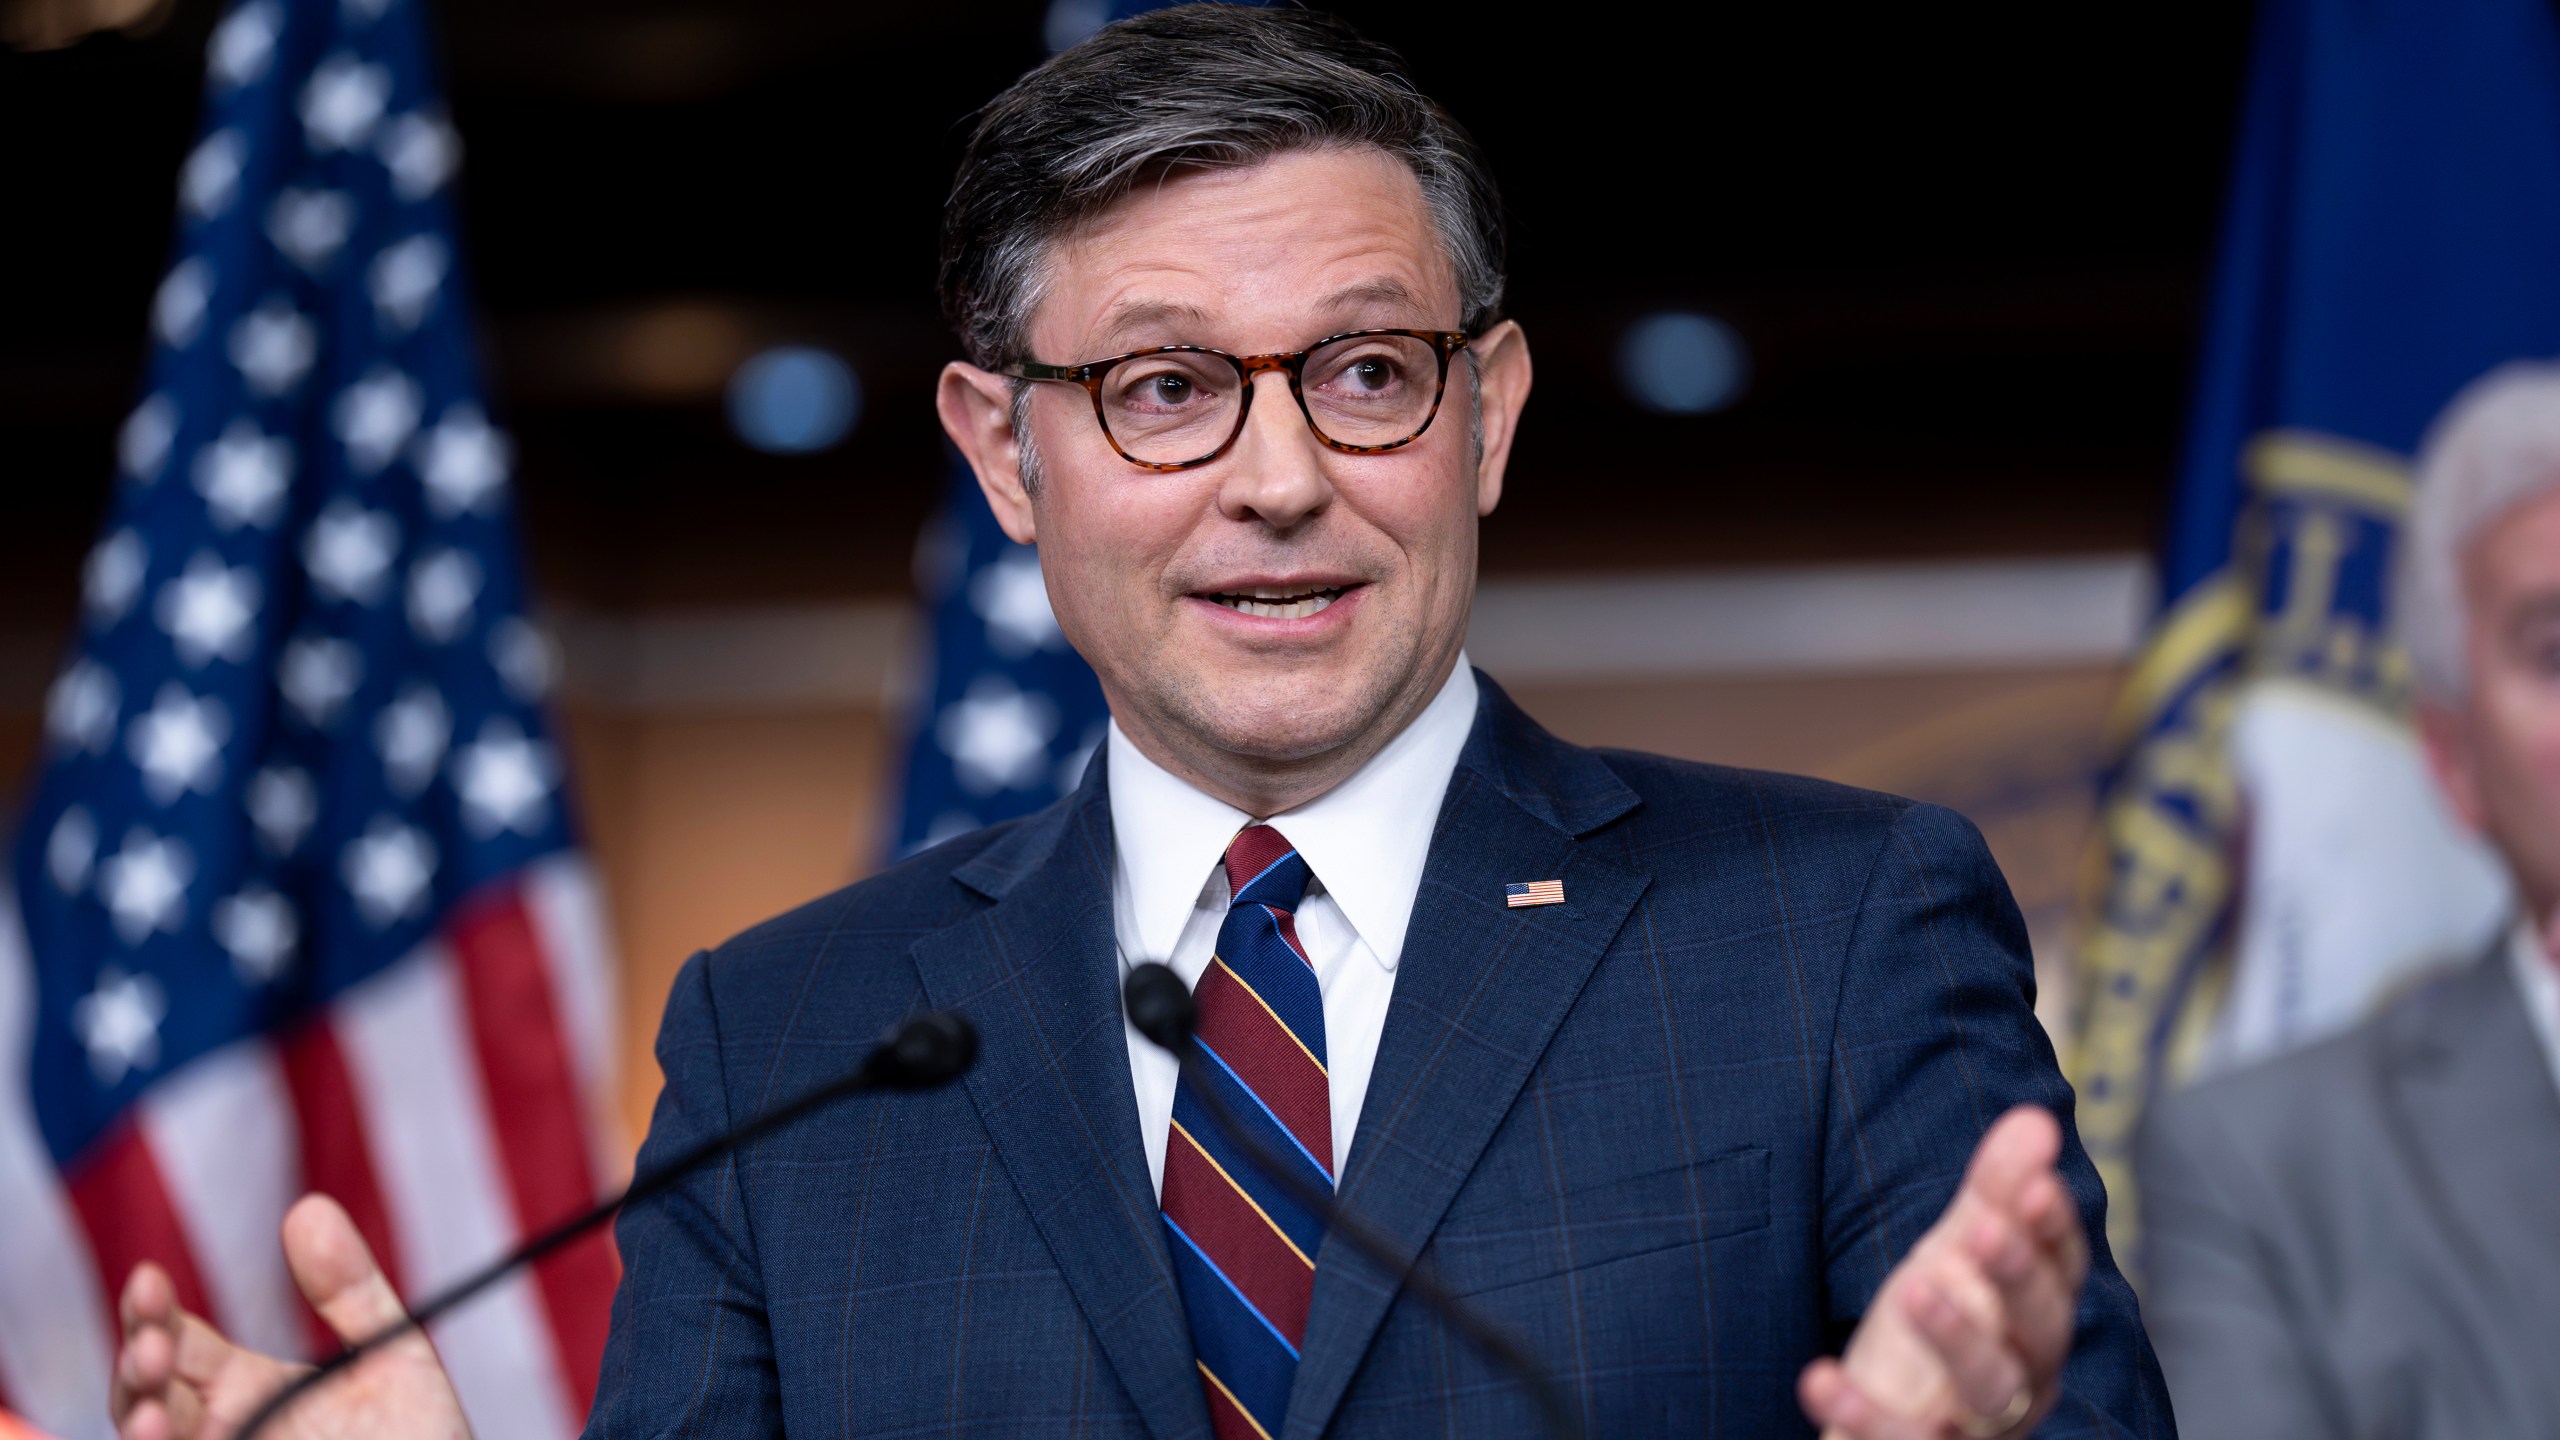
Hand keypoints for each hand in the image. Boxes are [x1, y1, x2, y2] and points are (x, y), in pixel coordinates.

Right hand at [111, 1194, 470, 1439]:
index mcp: (242, 1386)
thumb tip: (308, 1208)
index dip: (152, 1310)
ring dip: (137, 1420)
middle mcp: (221, 1427)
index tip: (149, 1277)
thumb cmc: (419, 1437)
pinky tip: (163, 1437)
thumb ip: (350, 1288)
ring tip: (149, 1403)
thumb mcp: (391, 1352)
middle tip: (151, 1341)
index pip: (175, 1341)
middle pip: (145, 1392)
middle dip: (136, 1361)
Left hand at [1796, 1106, 2088, 1439]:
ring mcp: (1974, 1422)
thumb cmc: (1938, 1325)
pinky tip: (1819, 1377)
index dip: (2053, 1230)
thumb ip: (1994, 1192)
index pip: (2063, 1271)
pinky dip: (1862, 1416)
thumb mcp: (1956, 1253)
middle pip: (2042, 1330)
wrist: (1886, 1415)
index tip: (2037, 1185)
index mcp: (2036, 1317)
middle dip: (2018, 1279)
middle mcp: (2023, 1374)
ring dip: (1958, 1339)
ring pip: (1991, 1391)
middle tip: (1985, 1229)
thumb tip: (2035, 1117)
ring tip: (1915, 1287)